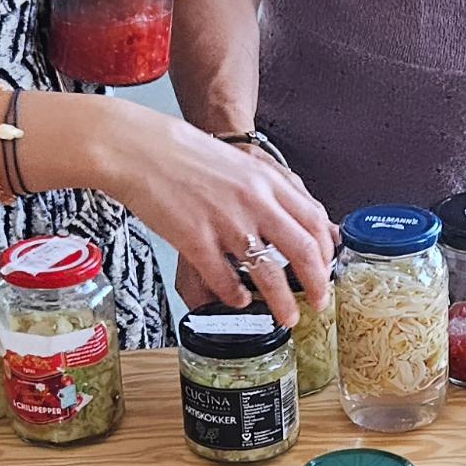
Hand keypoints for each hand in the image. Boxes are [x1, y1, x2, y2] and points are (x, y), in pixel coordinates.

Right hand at [114, 116, 334, 326]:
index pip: (314, 222)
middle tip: (319, 302)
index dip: (326, 253)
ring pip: (269, 274)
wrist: (139, 148)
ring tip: (287, 317)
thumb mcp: (242, 165)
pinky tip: (239, 300)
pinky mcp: (195, 241)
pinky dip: (236, 296)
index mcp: (266, 181)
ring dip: (283, 303)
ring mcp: (225, 222)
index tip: (326, 270)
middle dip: (317, 284)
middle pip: (303, 251)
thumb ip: (274, 192)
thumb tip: (303, 219)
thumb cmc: (186, 156)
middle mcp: (253, 202)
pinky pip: (226, 281)